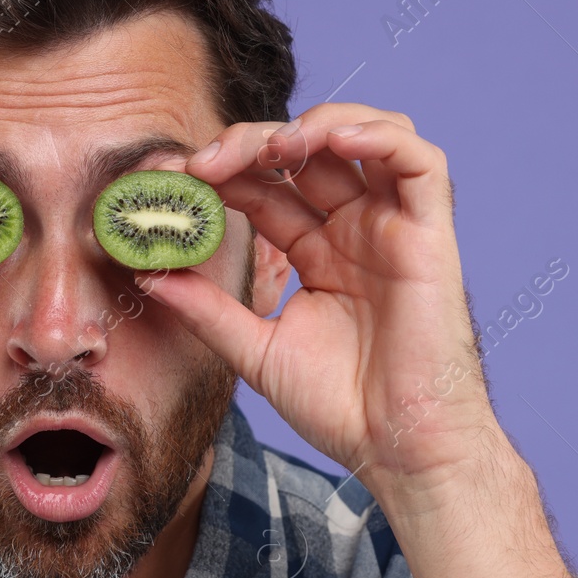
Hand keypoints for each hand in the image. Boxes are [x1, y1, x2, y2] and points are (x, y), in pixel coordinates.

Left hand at [147, 102, 501, 489]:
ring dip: (312, 127)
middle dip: (252, 146)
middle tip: (205, 164)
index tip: (175, 178)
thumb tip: (147, 274)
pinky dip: (378, 134)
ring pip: (364, 137)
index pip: (267, 188)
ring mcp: (393, 228)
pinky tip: (331, 140)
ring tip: (268, 149)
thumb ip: (206, 309)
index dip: (224, 172)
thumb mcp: (256, 350)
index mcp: (318, 252)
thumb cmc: (340, 409)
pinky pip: (418, 159)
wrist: (396, 450)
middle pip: (305, 154)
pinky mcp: (430, 233)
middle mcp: (355, 230)